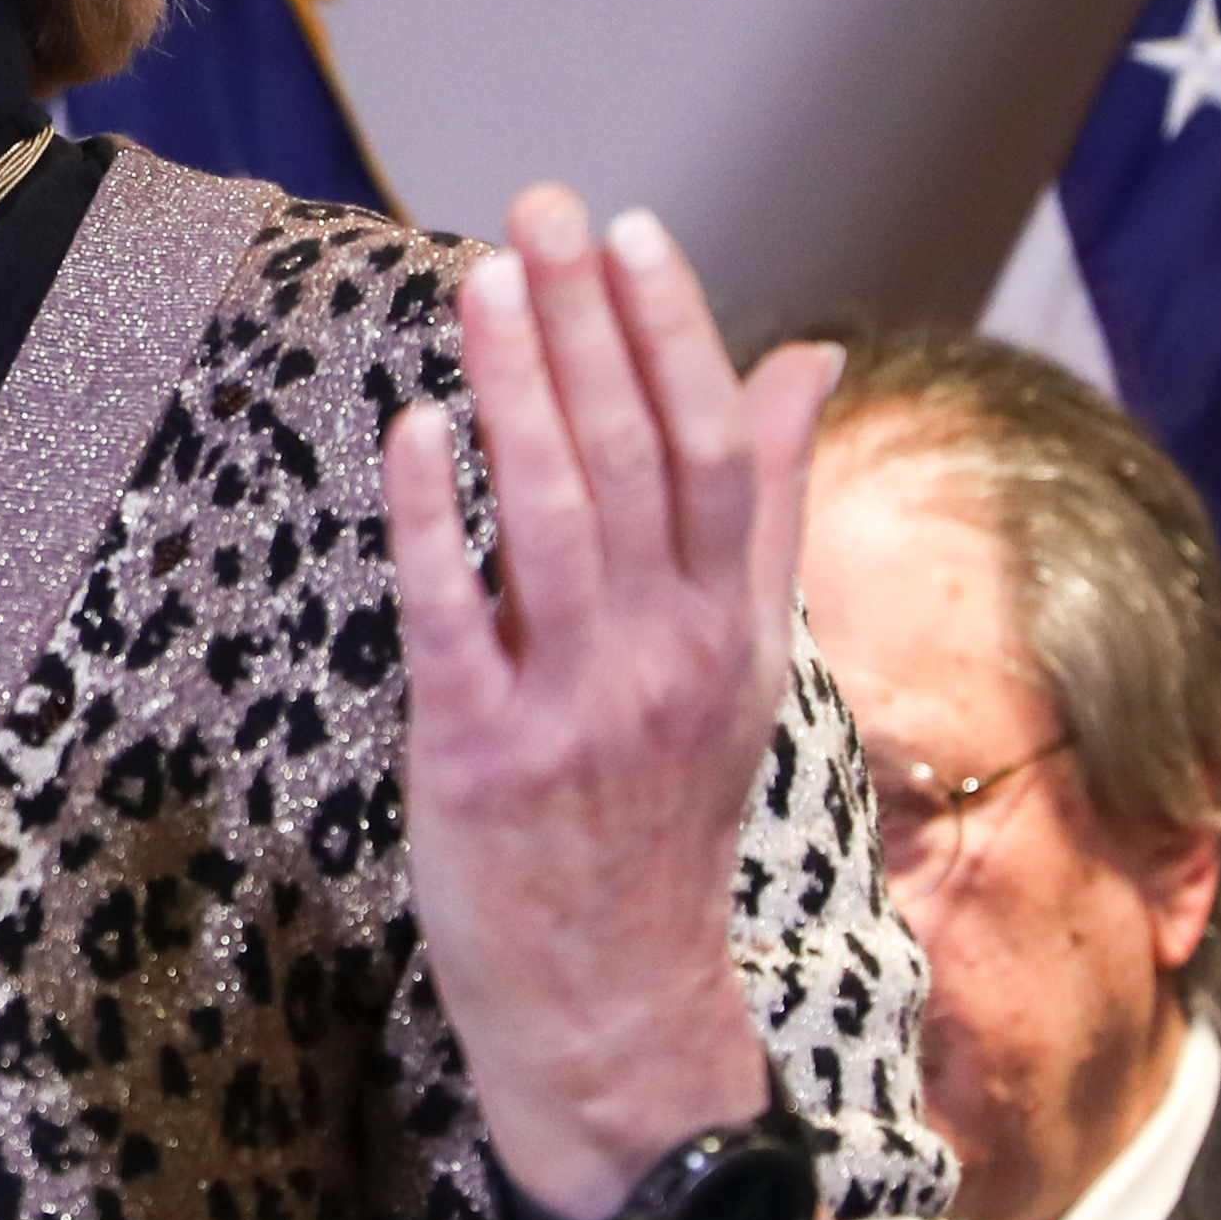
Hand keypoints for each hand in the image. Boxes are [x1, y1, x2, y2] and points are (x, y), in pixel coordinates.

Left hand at [385, 188, 840, 1216]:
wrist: (616, 1011)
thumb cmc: (666, 822)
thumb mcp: (745, 664)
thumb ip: (770, 509)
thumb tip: (807, 360)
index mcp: (733, 628)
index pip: (715, 448)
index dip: (673, 332)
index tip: (632, 229)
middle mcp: (667, 656)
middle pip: (636, 458)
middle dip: (585, 324)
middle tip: (541, 208)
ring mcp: (576, 706)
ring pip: (550, 516)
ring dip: (517, 391)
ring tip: (483, 281)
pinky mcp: (483, 757)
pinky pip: (454, 616)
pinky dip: (432, 518)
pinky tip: (413, 429)